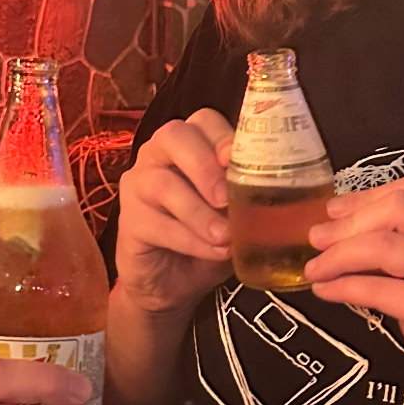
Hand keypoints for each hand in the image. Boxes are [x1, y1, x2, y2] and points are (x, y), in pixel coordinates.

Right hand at [114, 109, 234, 317]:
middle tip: (227, 199)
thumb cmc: (210, 237)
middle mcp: (159, 154)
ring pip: (162, 183)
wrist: (173, 284)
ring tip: (226, 236)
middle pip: (173, 136)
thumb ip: (248, 196)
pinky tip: (213, 252)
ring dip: (199, 212)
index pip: (204, 120)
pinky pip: (156, 224)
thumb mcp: (236, 214)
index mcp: (191, 143)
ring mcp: (138, 184)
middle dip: (204, 166)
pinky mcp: (128, 220)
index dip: (222, 136)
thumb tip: (275, 194)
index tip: (238, 161)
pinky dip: (190, 239)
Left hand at [305, 178, 403, 404]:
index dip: (367, 196)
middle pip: (399, 207)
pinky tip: (327, 291)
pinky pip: (379, 288)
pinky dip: (344, 286)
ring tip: (316, 268)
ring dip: (339, 254)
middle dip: (349, 221)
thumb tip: (349, 231)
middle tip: (318, 238)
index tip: (337, 211)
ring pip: (385, 244)